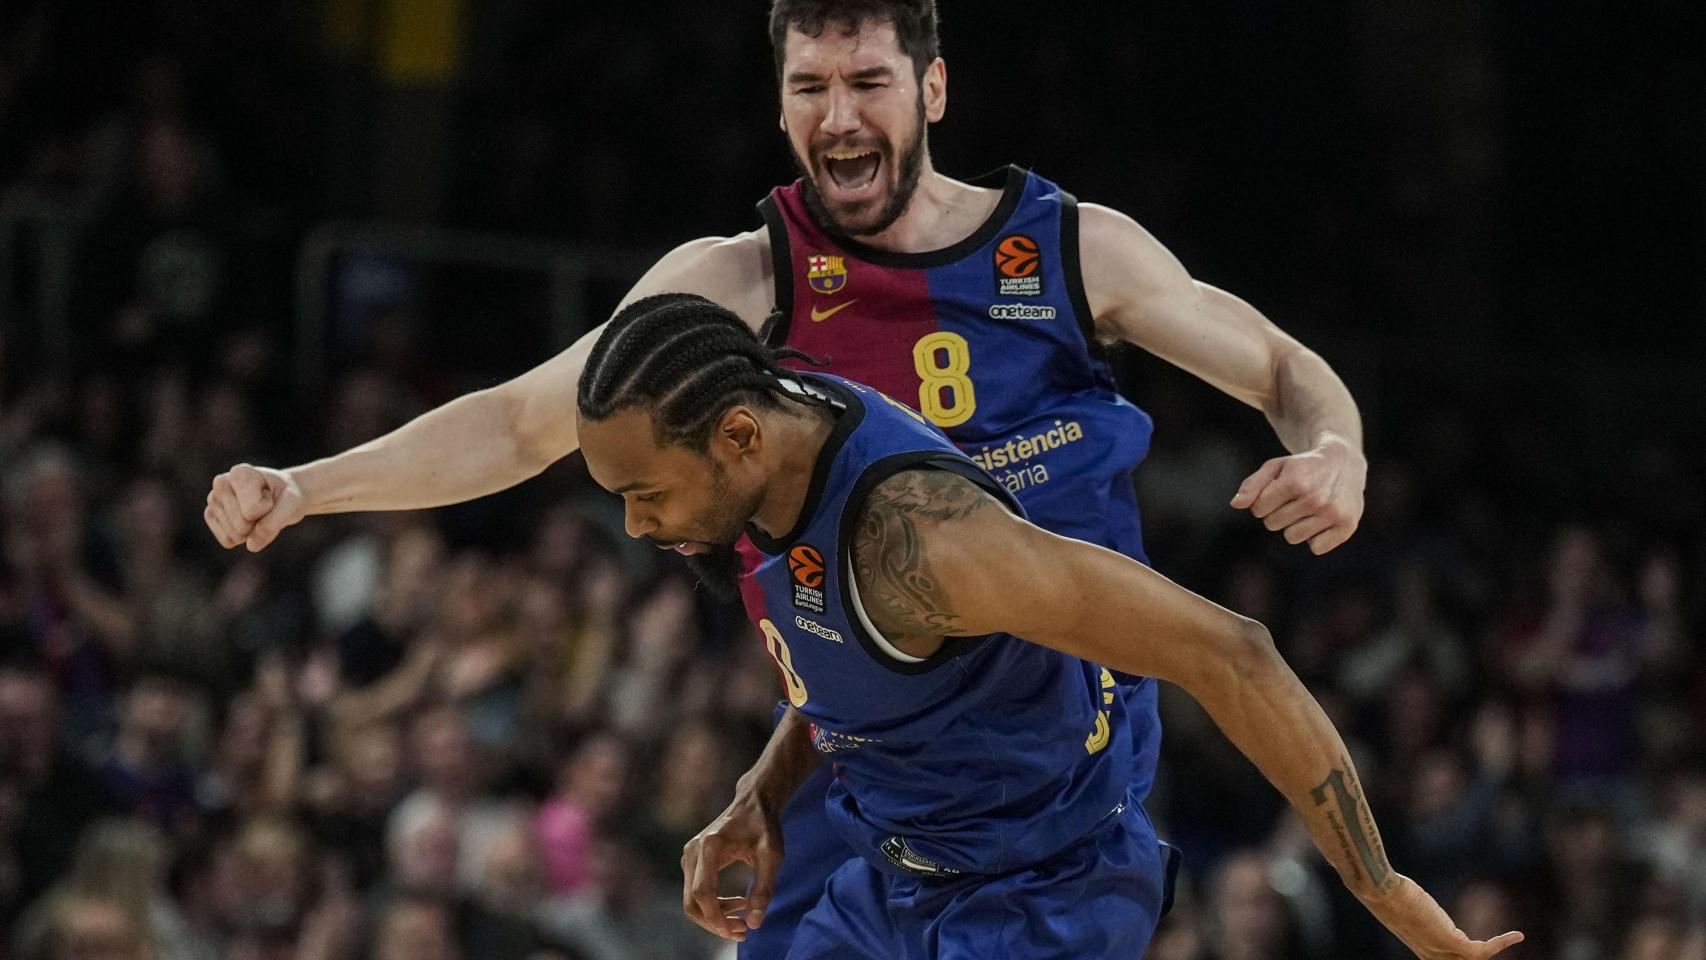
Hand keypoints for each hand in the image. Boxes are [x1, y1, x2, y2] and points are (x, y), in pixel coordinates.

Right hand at [206, 464, 304, 552]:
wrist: (281, 497)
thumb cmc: (287, 496)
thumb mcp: (292, 504)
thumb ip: (274, 523)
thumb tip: (251, 545)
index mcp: (240, 473)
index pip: (252, 510)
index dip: (268, 509)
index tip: (270, 495)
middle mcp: (221, 483)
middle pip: (242, 524)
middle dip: (260, 521)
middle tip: (265, 506)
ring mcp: (213, 500)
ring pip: (235, 535)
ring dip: (252, 530)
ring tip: (256, 511)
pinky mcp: (211, 516)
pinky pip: (227, 541)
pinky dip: (243, 538)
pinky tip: (246, 520)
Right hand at [681, 789, 783, 941]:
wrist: (753, 802)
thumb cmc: (764, 827)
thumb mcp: (771, 857)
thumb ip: (763, 889)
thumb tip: (754, 923)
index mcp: (709, 847)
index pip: (703, 893)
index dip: (717, 918)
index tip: (738, 932)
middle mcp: (693, 851)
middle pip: (692, 901)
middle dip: (715, 923)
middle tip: (742, 932)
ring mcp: (689, 856)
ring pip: (692, 900)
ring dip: (714, 917)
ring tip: (742, 921)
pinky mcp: (692, 860)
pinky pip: (696, 891)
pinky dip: (713, 905)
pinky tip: (737, 904)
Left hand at [1231, 438, 1365, 554]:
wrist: (1344, 462)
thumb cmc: (1302, 467)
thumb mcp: (1275, 467)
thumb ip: (1252, 485)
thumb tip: (1236, 504)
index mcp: (1296, 483)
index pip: (1258, 509)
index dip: (1264, 501)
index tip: (1278, 491)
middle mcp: (1316, 499)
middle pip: (1273, 524)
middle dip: (1279, 512)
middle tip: (1297, 498)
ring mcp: (1333, 513)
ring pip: (1292, 537)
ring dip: (1296, 525)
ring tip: (1310, 508)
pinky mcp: (1347, 526)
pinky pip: (1316, 548)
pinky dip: (1316, 537)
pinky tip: (1323, 518)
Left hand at [1365, 874, 1524, 958]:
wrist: (1379, 889)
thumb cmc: (1385, 890)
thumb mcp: (1401, 901)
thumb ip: (1407, 901)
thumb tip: (1395, 884)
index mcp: (1423, 949)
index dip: (1461, 958)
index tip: (1481, 949)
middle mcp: (1432, 954)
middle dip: (1477, 956)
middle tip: (1502, 943)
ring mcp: (1440, 950)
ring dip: (1494, 950)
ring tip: (1514, 938)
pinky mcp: (1448, 941)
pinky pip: (1481, 952)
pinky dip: (1501, 943)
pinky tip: (1518, 935)